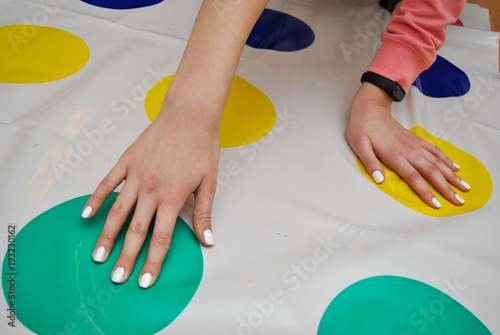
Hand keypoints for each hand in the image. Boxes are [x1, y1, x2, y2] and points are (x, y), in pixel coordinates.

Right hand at [82, 101, 219, 287]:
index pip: (161, 238)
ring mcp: (136, 175)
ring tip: (98, 256)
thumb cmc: (201, 147)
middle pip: (136, 231)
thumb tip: (207, 240)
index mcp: (173, 197)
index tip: (144, 280)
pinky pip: (107, 184)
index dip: (153, 262)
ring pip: (118, 211)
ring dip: (107, 236)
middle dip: (126, 257)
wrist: (189, 115)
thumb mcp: (209, 182)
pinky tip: (87, 215)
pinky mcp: (126, 161)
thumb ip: (203, 213)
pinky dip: (96, 200)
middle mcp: (151, 190)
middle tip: (116, 278)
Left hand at [345, 82, 469, 207]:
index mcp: (395, 156)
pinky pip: (435, 150)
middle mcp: (409, 151)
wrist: (370, 109)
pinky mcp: (416, 140)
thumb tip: (379, 179)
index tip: (436, 204)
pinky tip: (455, 167)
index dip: (426, 192)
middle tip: (460, 201)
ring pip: (438, 162)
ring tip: (464, 187)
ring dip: (452, 176)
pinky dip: (447, 160)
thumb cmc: (362, 128)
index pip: (414, 178)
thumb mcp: (359, 146)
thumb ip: (370, 162)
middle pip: (432, 172)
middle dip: (447, 188)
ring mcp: (414, 145)